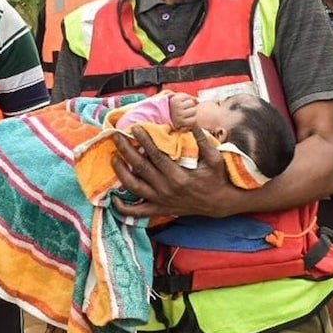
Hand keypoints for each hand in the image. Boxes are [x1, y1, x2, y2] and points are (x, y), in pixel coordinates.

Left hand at [110, 126, 232, 217]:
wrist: (219, 202)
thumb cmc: (217, 177)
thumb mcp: (214, 157)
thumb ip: (202, 139)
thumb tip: (191, 121)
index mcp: (179, 176)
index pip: (156, 155)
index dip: (144, 141)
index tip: (135, 128)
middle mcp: (166, 189)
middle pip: (140, 167)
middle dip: (126, 150)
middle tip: (117, 136)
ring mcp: (161, 201)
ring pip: (134, 186)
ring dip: (120, 172)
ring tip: (113, 157)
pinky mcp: (159, 209)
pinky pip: (137, 211)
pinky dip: (123, 207)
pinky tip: (113, 198)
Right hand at [168, 93, 197, 129]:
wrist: (162, 120)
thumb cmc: (172, 109)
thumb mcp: (176, 99)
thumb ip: (188, 97)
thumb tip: (198, 101)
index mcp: (175, 99)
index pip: (188, 97)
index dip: (186, 101)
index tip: (180, 104)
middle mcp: (177, 106)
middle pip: (192, 103)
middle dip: (189, 106)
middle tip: (182, 110)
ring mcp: (179, 115)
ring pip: (194, 111)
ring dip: (191, 114)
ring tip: (184, 116)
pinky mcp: (182, 123)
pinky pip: (193, 120)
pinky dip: (191, 121)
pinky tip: (186, 121)